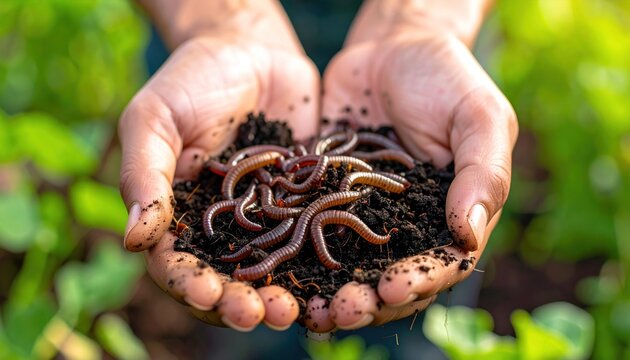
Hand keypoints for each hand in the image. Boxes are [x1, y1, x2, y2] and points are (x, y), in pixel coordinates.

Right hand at [118, 24, 319, 329]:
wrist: (250, 49)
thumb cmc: (191, 79)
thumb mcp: (156, 118)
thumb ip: (145, 174)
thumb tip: (133, 240)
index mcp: (179, 213)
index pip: (178, 262)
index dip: (189, 282)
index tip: (206, 292)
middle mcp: (223, 225)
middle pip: (228, 278)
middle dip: (239, 301)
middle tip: (257, 315)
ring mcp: (266, 217)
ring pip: (272, 268)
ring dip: (280, 294)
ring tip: (293, 311)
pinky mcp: (303, 202)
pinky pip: (310, 237)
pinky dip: (317, 261)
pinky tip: (330, 276)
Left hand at [304, 1, 517, 330]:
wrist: (391, 47)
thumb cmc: (446, 78)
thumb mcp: (478, 117)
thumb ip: (480, 173)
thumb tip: (470, 233)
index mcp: (449, 215)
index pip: (438, 263)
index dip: (417, 282)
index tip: (393, 290)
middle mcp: (404, 224)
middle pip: (388, 276)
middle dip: (367, 300)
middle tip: (343, 310)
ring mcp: (361, 213)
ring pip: (346, 265)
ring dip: (329, 291)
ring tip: (311, 310)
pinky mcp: (324, 196)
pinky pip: (310, 229)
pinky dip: (297, 254)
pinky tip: (280, 271)